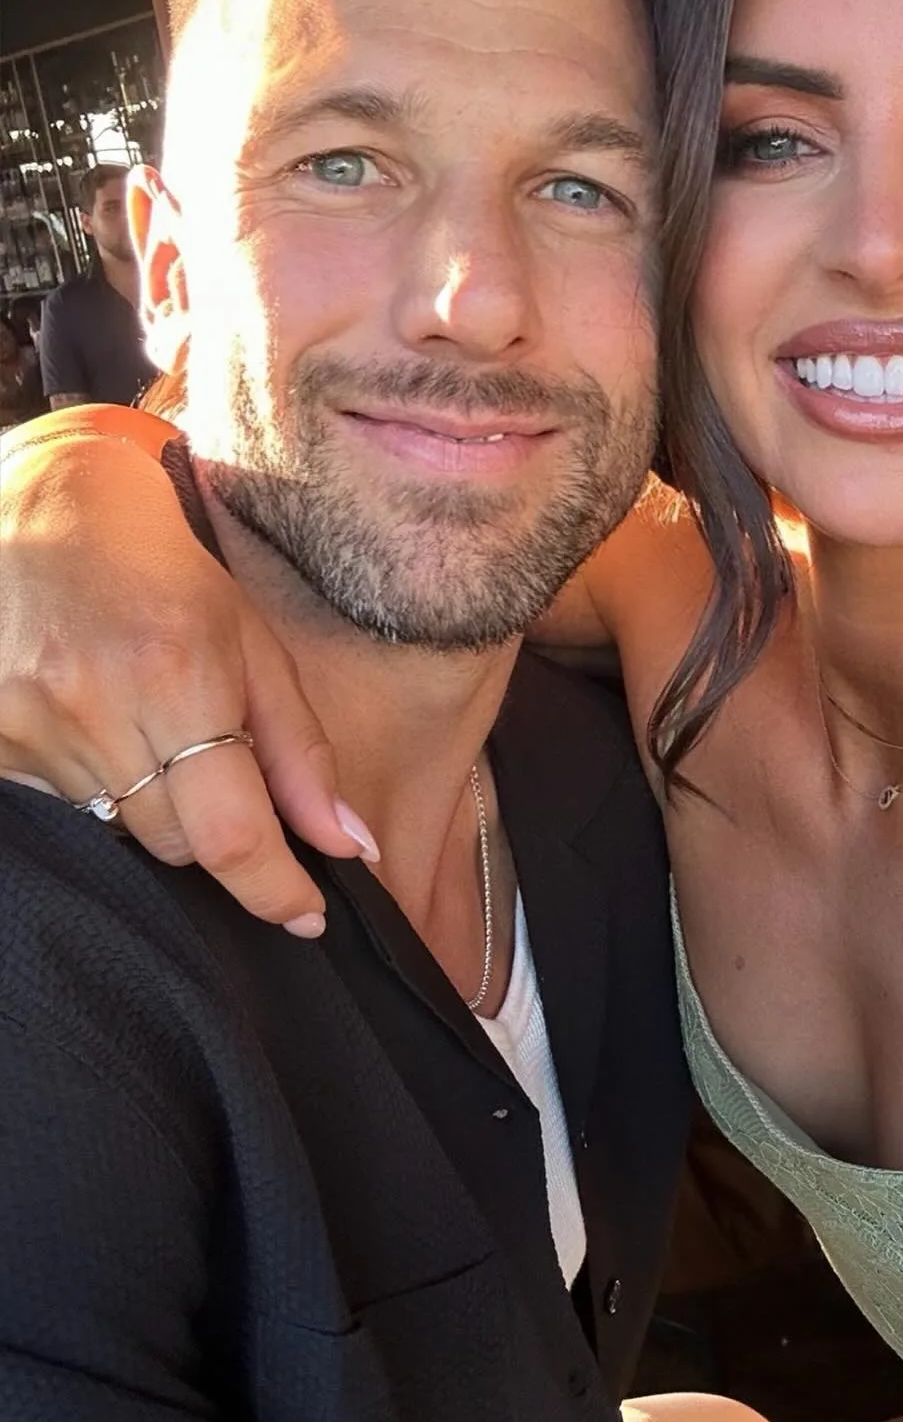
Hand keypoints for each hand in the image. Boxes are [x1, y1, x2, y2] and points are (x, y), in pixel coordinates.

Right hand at [0, 433, 374, 931]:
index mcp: (178, 675)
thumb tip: (351, 845)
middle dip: (216, 829)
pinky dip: (96, 788)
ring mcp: (28, 724)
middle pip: (175, 842)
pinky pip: (61, 808)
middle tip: (218, 766)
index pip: (232, 833)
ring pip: (118, 830)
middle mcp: (95, 706)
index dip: (275, 890)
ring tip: (151, 726)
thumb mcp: (253, 644)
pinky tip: (101, 726)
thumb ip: (301, 753)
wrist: (46, 506)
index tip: (306, 915)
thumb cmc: (166, 569)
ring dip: (154, 803)